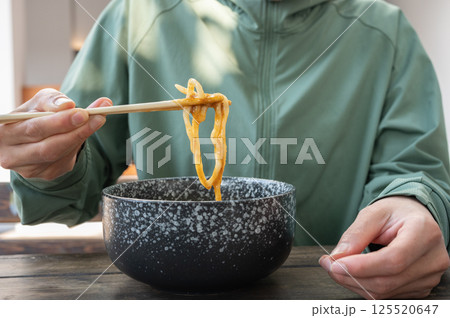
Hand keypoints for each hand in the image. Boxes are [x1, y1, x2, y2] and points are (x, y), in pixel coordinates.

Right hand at [0, 89, 110, 179]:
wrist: (36, 135)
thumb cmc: (35, 115)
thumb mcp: (40, 102)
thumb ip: (51, 101)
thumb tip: (67, 105)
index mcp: (3, 133)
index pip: (33, 128)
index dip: (59, 122)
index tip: (83, 113)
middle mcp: (11, 155)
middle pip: (48, 147)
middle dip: (75, 131)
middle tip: (96, 117)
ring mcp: (28, 169)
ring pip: (59, 155)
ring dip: (82, 136)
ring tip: (99, 119)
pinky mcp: (45, 174)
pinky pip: (66, 160)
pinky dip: (78, 144)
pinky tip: (86, 131)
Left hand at [319, 196, 449, 298]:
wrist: (415, 219)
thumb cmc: (396, 213)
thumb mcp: (374, 213)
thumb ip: (355, 234)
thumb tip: (337, 257)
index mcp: (424, 233)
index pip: (394, 259)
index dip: (363, 266)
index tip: (336, 264)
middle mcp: (432, 258)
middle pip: (388, 280)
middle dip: (351, 276)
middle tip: (328, 264)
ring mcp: (429, 277)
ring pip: (385, 291)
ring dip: (354, 283)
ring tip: (337, 266)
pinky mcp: (421, 288)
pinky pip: (387, 295)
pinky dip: (365, 287)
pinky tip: (354, 273)